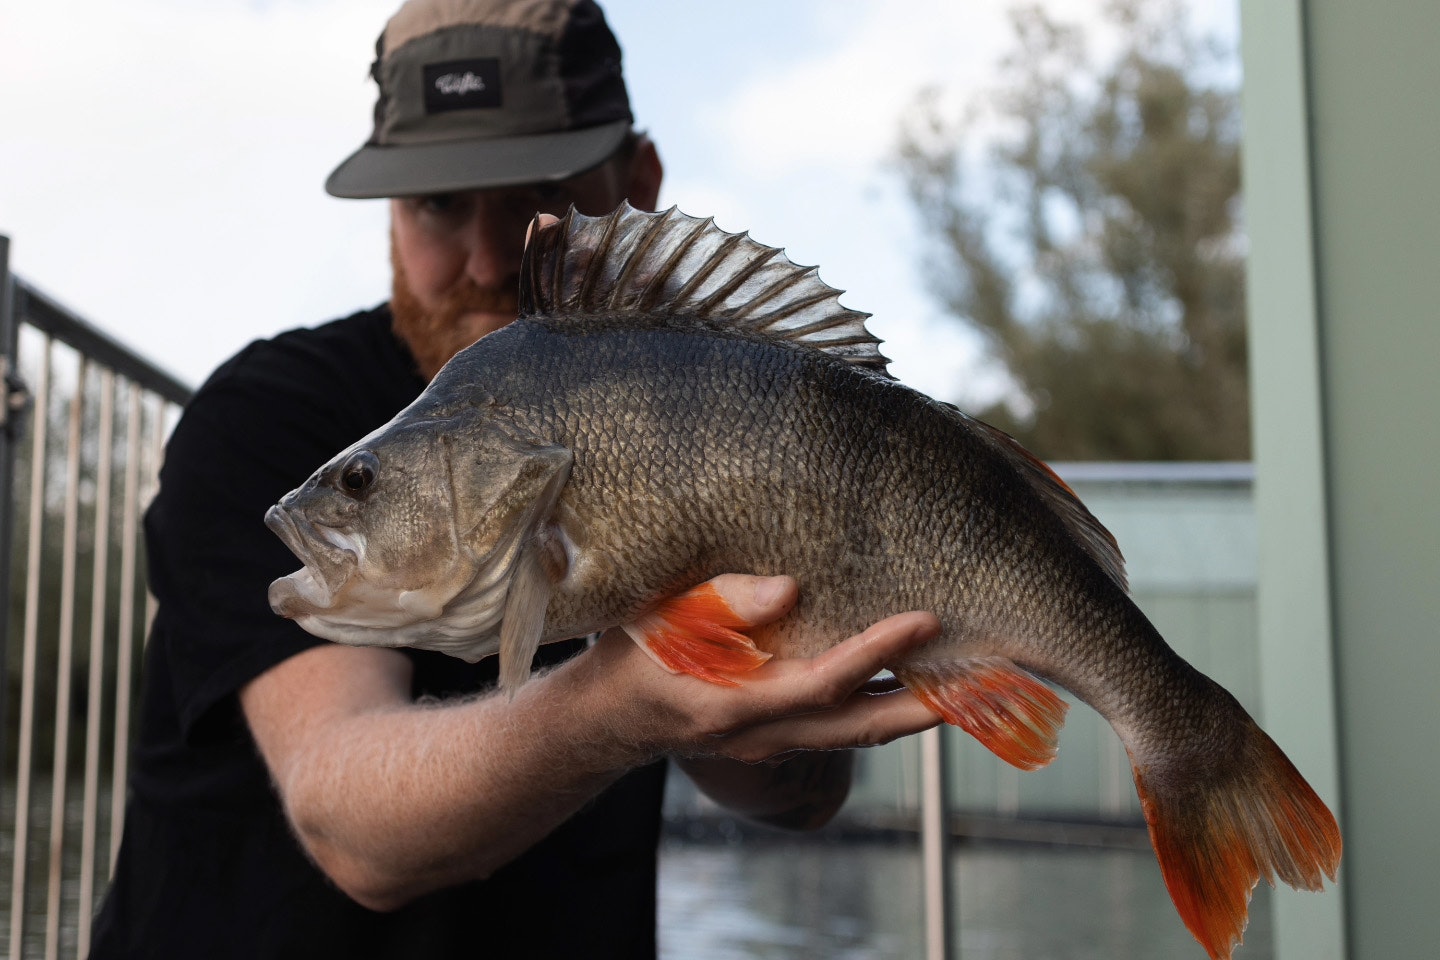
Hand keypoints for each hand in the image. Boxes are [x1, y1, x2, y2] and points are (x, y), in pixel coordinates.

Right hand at [586, 574, 943, 764]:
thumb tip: (790, 589)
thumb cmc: (637, 655)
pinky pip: (847, 727)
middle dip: (930, 704)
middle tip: (990, 678)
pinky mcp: (783, 737)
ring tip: (973, 681)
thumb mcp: (665, 618)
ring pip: (862, 732)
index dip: (878, 652)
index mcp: (737, 703)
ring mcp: (777, 742)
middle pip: (865, 727)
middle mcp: (767, 734)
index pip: (825, 680)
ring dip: (917, 708)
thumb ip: (724, 602)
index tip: (927, 620)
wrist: (612, 717)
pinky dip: (886, 704)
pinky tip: (918, 681)